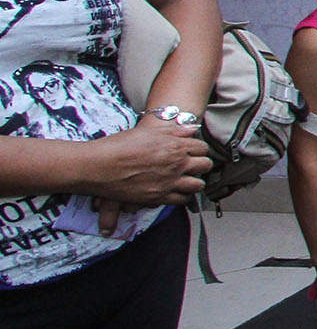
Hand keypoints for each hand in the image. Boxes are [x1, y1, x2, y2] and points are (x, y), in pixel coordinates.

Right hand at [80, 118, 209, 207]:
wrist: (98, 165)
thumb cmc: (119, 146)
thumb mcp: (147, 132)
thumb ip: (173, 131)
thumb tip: (192, 128)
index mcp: (175, 146)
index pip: (201, 148)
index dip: (198, 150)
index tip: (193, 151)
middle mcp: (176, 164)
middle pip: (205, 166)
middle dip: (201, 165)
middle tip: (194, 166)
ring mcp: (169, 182)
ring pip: (197, 185)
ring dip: (195, 182)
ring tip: (188, 180)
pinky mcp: (159, 197)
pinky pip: (182, 199)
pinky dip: (183, 196)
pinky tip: (178, 192)